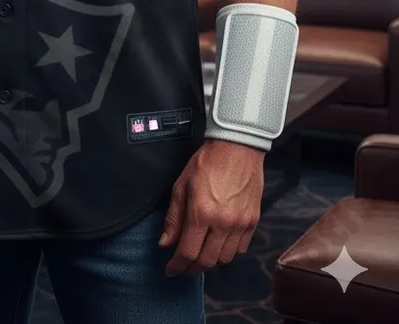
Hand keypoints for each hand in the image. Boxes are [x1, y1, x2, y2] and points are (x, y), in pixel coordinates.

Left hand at [159, 139, 264, 274]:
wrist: (237, 148)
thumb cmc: (206, 162)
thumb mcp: (181, 185)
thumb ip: (173, 217)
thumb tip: (165, 243)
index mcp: (202, 212)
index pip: (188, 251)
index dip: (177, 265)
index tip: (169, 270)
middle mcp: (223, 222)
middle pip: (206, 261)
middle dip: (191, 268)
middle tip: (181, 267)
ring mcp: (241, 224)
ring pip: (224, 259)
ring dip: (209, 262)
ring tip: (198, 257)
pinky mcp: (253, 222)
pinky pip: (239, 249)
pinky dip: (227, 253)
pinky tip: (217, 246)